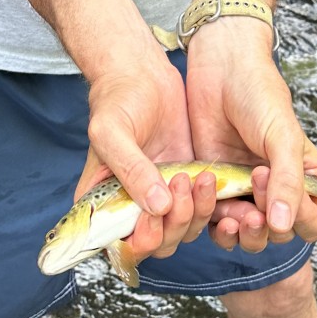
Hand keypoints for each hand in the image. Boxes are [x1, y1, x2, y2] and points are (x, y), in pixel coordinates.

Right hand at [77, 47, 217, 265]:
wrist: (142, 73)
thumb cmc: (116, 99)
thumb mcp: (112, 131)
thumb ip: (131, 170)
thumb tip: (157, 207)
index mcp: (105, 204)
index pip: (122, 245)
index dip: (141, 240)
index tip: (155, 214)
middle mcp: (133, 208)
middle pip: (158, 244)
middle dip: (174, 223)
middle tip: (179, 182)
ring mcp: (161, 198)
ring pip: (183, 231)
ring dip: (195, 211)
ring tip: (198, 176)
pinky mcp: (186, 185)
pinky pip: (202, 210)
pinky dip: (211, 203)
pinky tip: (211, 178)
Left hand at [185, 17, 316, 254]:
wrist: (219, 67)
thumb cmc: (259, 93)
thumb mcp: (281, 135)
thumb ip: (287, 180)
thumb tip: (285, 225)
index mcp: (303, 176)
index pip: (312, 221)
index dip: (299, 220)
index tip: (279, 197)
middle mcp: (277, 188)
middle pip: (279, 235)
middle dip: (266, 230)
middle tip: (251, 203)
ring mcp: (245, 189)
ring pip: (248, 236)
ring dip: (241, 235)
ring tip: (232, 215)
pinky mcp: (215, 187)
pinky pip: (217, 221)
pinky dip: (214, 223)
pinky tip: (212, 207)